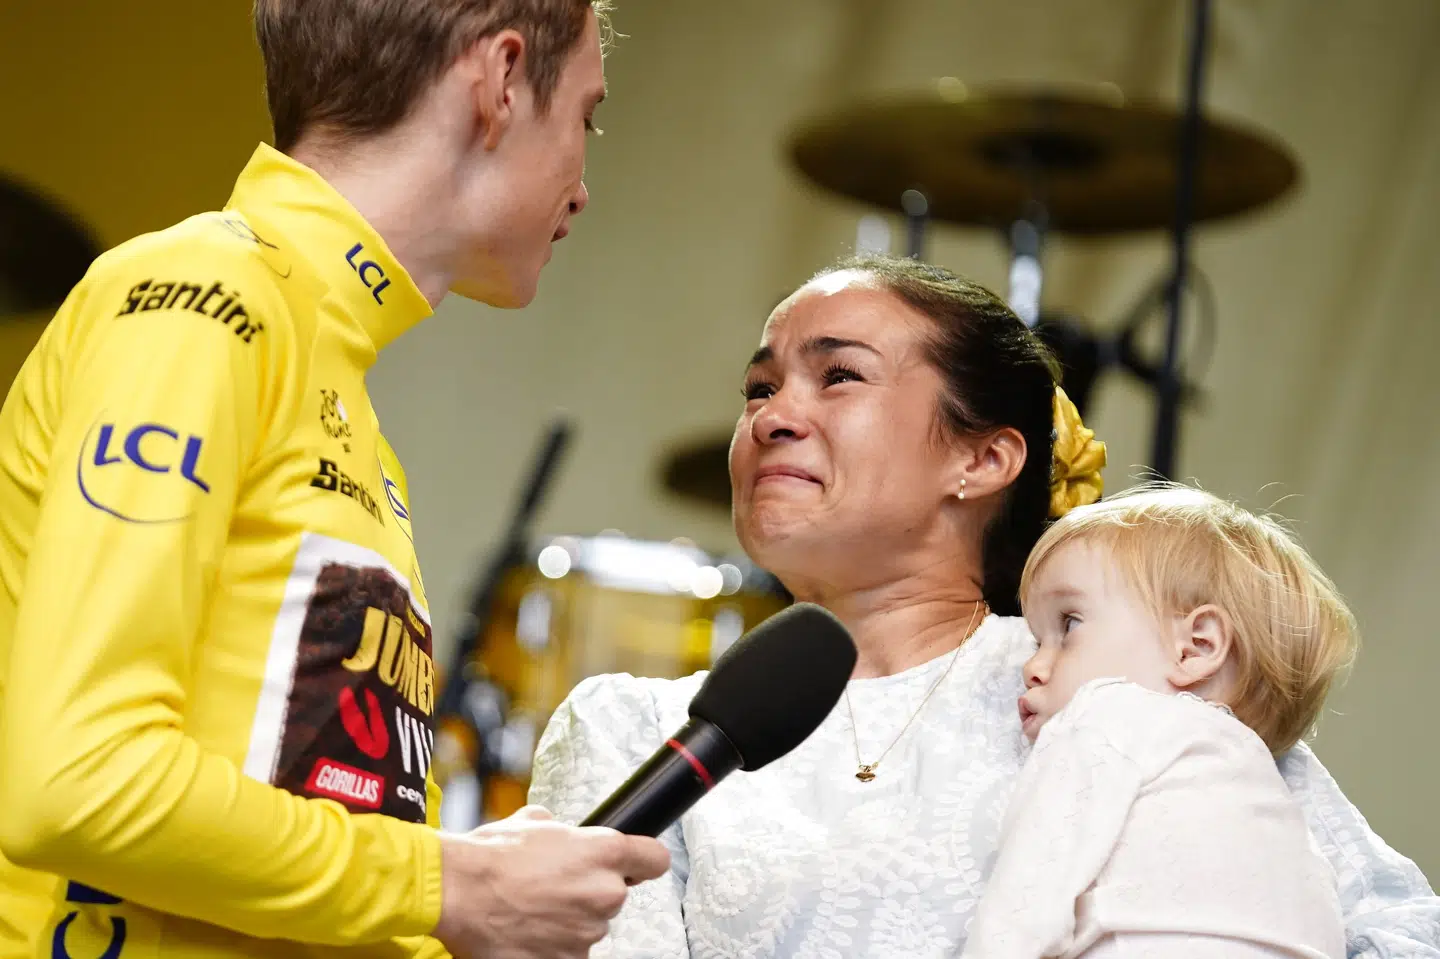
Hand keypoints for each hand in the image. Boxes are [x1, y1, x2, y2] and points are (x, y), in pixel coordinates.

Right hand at [432, 805, 669, 958]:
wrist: (456, 891)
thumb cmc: (490, 856)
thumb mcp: (532, 821)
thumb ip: (563, 831)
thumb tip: (564, 836)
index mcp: (604, 852)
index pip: (654, 859)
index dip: (642, 861)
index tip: (635, 865)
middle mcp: (604, 893)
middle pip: (613, 896)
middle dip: (588, 892)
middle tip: (552, 886)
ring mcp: (587, 933)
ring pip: (588, 926)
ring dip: (568, 921)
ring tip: (531, 909)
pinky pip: (568, 953)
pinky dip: (552, 946)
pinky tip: (526, 931)